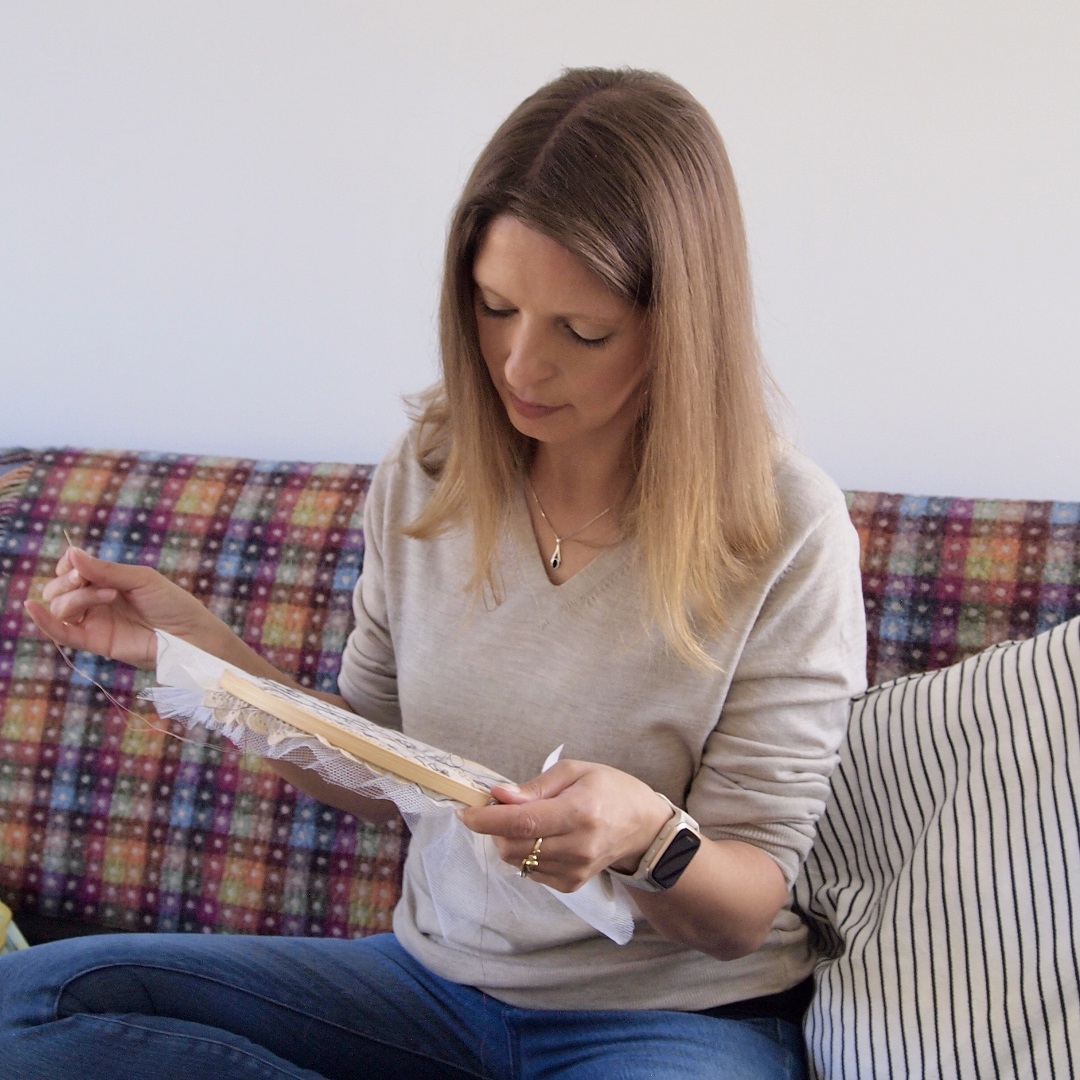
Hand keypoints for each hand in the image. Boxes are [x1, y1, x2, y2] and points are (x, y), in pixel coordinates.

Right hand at [24, 545, 213, 668]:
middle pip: (59, 588)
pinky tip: (32, 609)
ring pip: (61, 607)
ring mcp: (93, 621)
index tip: (79, 565)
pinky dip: (44, 621)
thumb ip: (105, 570)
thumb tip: (72, 554)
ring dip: (77, 596)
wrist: (189, 633)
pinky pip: (61, 633)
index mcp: (106, 581)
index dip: (69, 565)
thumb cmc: (171, 602)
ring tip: (110, 596)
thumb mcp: (140, 579)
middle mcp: (95, 601)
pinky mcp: (94, 641)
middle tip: (87, 580)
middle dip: (68, 581)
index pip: (71, 570)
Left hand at [458, 760, 671, 892]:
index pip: (523, 822)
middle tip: (499, 806)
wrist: (643, 828)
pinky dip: (525, 853)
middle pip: (513, 846)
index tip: (466, 812)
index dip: (488, 819)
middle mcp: (578, 846)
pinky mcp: (571, 885)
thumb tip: (498, 795)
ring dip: (507, 840)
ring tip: (524, 820)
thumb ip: (534, 787)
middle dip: (494, 827)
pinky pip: (530, 871)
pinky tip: (541, 837)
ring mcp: (575, 870)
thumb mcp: (575, 771)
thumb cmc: (610, 789)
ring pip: (517, 861)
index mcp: (580, 812)